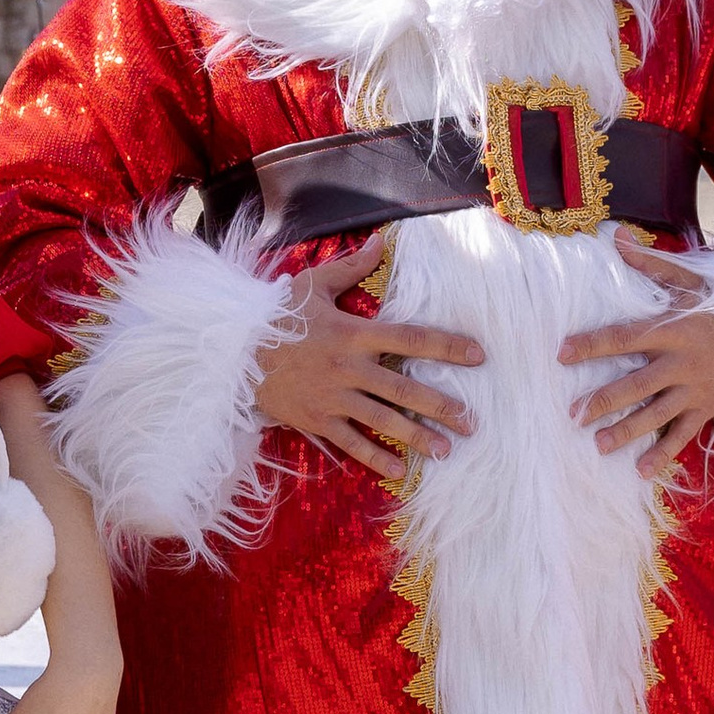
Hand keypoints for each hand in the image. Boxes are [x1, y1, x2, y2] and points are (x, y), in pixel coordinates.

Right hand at [253, 232, 482, 485]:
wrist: (234, 351)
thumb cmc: (276, 315)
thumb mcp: (312, 285)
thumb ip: (352, 268)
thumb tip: (382, 243)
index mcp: (354, 333)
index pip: (412, 339)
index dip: (448, 346)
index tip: (478, 356)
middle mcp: (349, 367)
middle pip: (405, 388)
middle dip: (441, 407)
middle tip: (470, 422)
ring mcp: (333, 397)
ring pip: (383, 420)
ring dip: (417, 436)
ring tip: (445, 451)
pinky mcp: (316, 419)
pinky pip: (350, 442)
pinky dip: (375, 457)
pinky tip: (399, 470)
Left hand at [556, 231, 713, 481]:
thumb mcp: (689, 282)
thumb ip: (650, 265)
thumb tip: (617, 239)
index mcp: (670, 330)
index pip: (624, 337)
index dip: (592, 344)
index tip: (562, 353)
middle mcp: (680, 363)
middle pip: (635, 385)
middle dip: (603, 401)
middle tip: (573, 415)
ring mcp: (694, 390)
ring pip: (655, 415)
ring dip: (626, 431)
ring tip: (598, 445)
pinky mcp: (707, 410)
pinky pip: (683, 435)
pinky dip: (663, 454)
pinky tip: (641, 471)